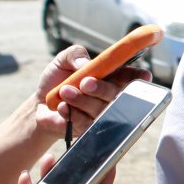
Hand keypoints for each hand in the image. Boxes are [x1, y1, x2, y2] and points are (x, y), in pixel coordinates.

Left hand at [32, 45, 150, 137]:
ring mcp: (101, 114)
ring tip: (64, 91)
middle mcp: (110, 96)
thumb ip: (75, 54)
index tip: (143, 75)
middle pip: (117, 95)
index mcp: (111, 77)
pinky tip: (62, 107)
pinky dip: (72, 113)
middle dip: (102, 88)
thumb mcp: (64, 60)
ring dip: (82, 100)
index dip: (140, 77)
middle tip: (85, 82)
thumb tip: (85, 64)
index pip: (132, 78)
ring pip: (100, 109)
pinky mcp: (88, 129)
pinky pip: (86, 123)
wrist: (39, 104)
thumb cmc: (57, 79)